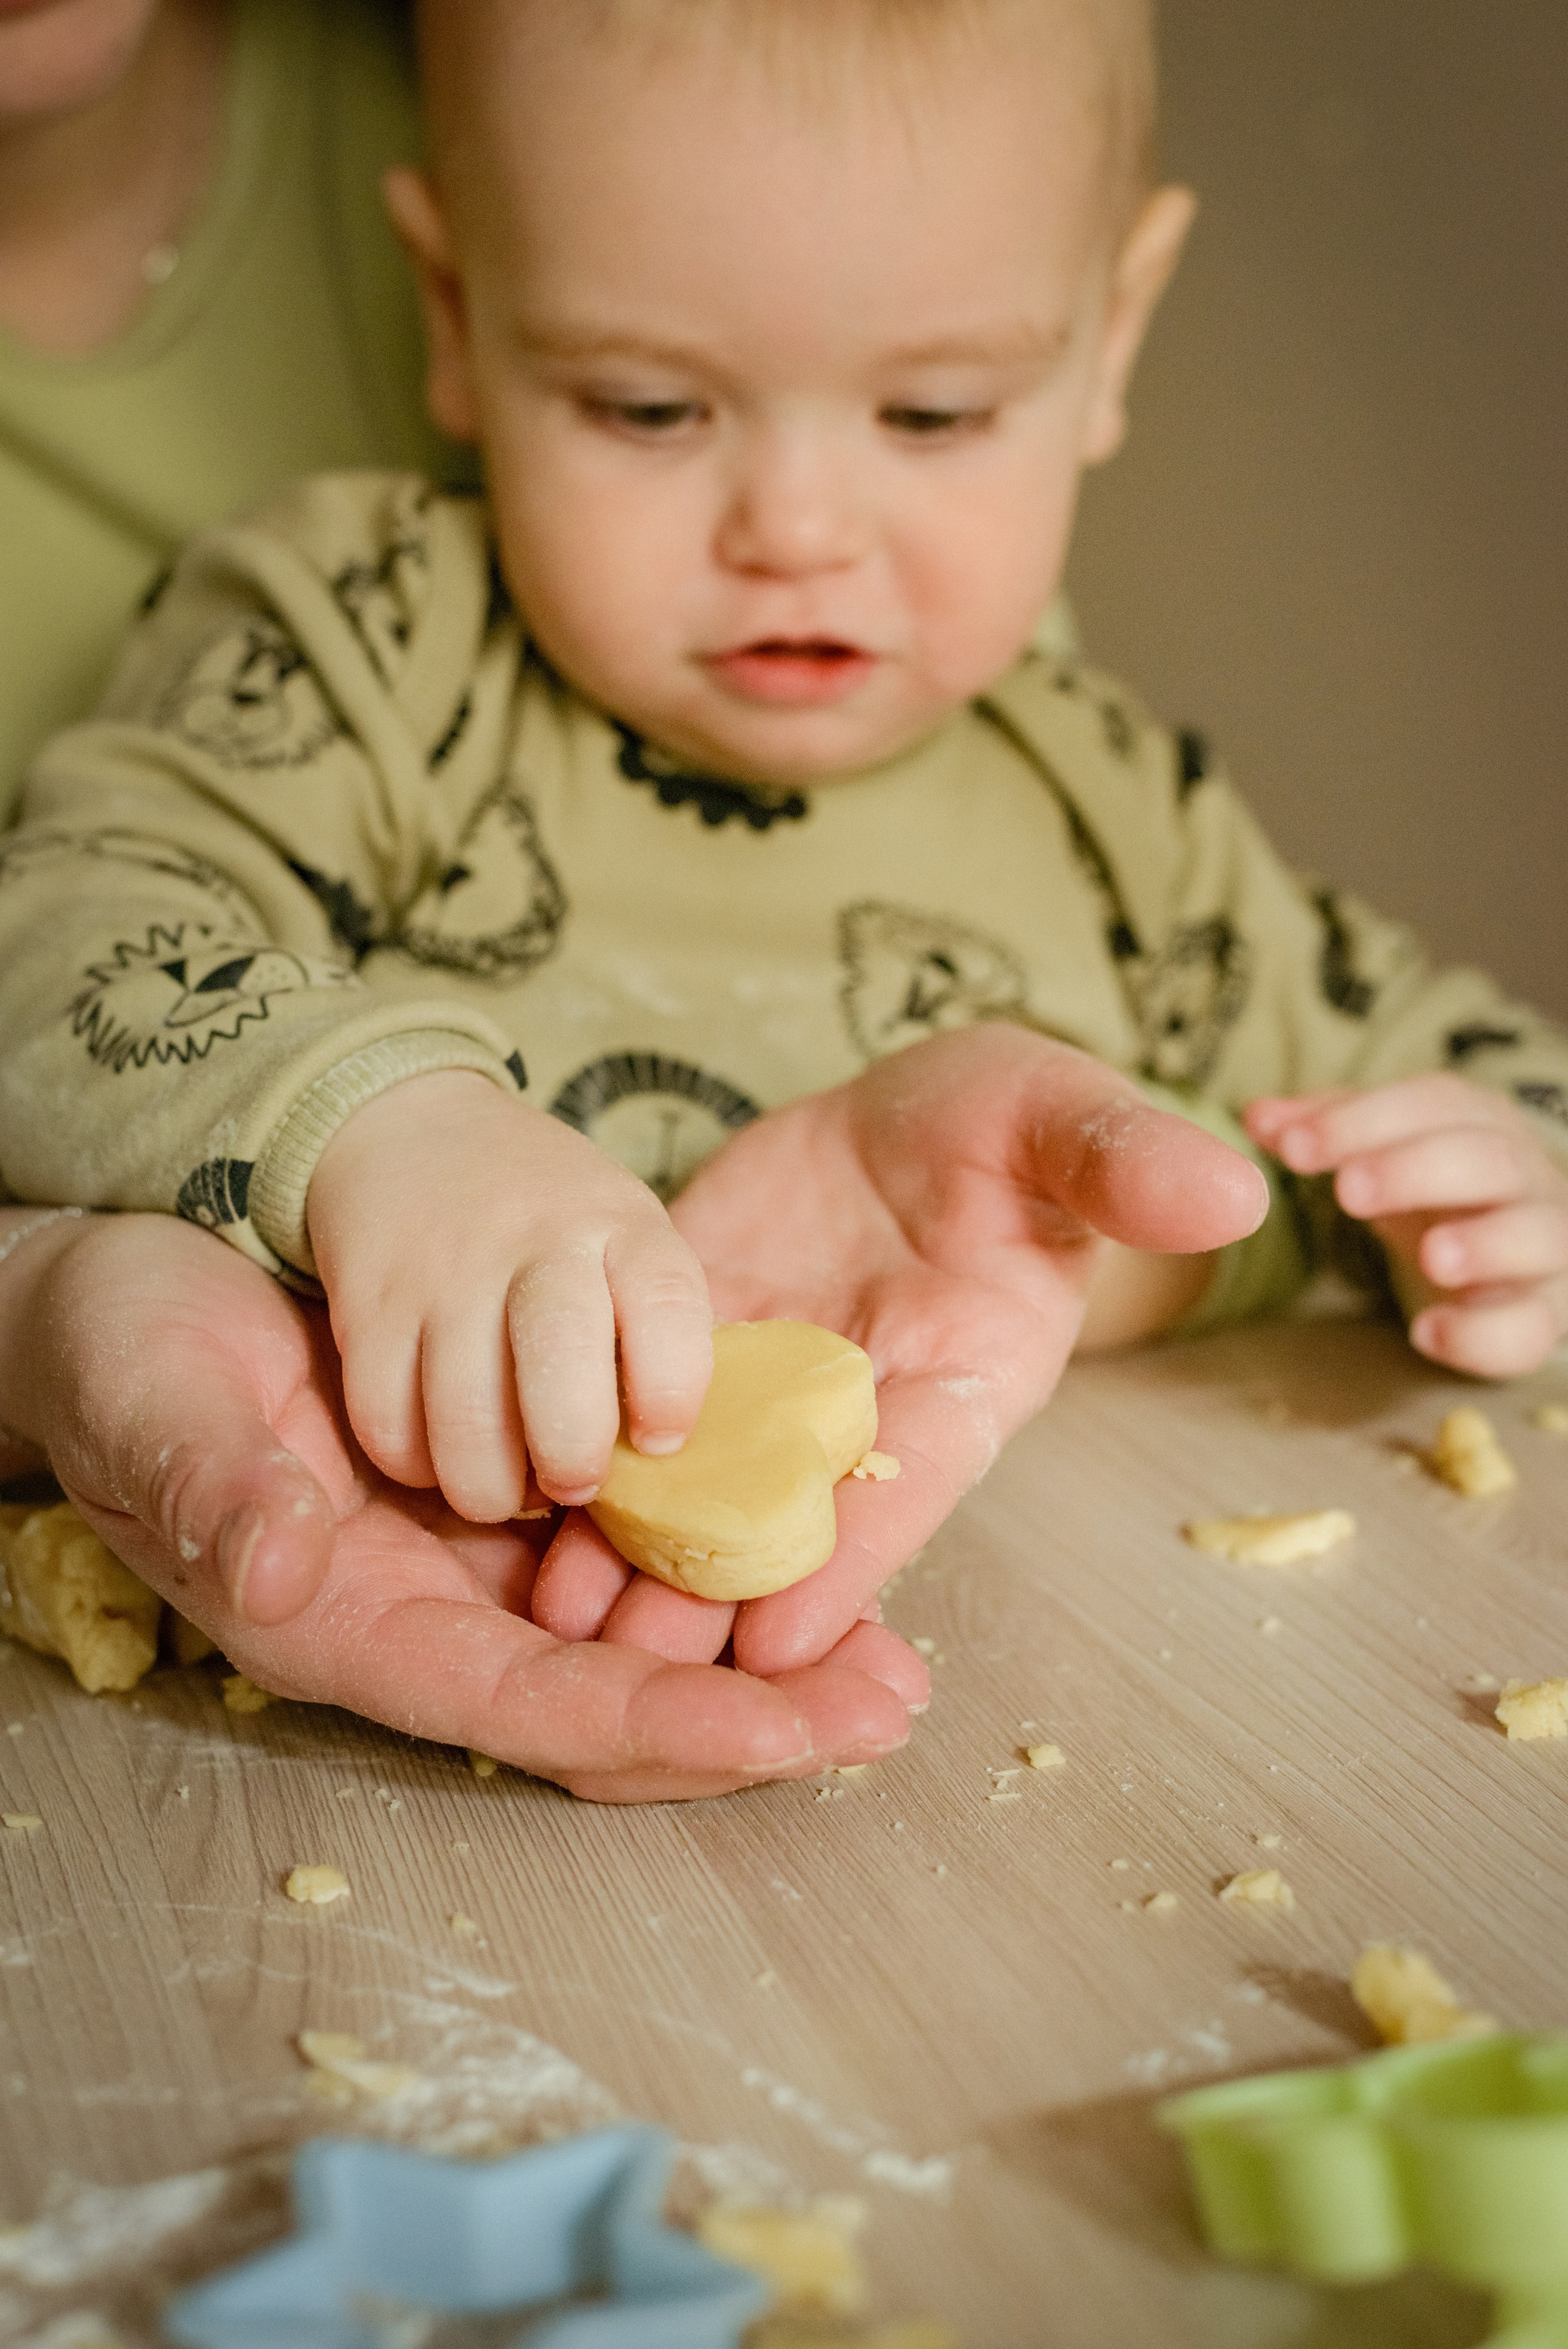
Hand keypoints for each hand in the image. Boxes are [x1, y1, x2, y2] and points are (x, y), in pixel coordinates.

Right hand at [0, 1212, 915, 1800]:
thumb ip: (211, 1491)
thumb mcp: (155, 1407)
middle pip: (614, 1706)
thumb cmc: (126, 1358)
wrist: (135, 1294)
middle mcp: (437, 1614)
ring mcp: (481, 1560)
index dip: (654, 1729)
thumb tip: (275, 1574)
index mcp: (356, 1625)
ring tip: (900, 1667)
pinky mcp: (512, 1494)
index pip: (526, 1710)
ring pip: (645, 1643)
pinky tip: (817, 1545)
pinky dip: (726, 1562)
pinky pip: (637, 1553)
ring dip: (769, 1657)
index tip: (781, 1734)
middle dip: (755, 1719)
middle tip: (896, 1707)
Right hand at [307, 1071, 713, 1518]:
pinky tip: (442, 1456)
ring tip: (509, 1487)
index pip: (667, 1302)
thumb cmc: (544, 1215)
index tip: (659, 1441)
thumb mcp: (619, 1232)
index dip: (673, 1391)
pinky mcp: (366, 1309)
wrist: (413, 1133)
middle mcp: (533, 1240)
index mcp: (618, 1224)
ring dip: (491, 1486)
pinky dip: (417, 1466)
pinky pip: (386, 1423)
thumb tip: (658, 1455)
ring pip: (463, 1417)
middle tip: (574, 1482)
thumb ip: (645, 1324)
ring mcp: (443, 1273)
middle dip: (573, 1454)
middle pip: (560, 1360)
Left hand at [529, 1026, 1268, 1673]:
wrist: (897, 1122)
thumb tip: (1233, 1184)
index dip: (855, 1558)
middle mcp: (870, 1421)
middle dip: (728, 1614)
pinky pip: (647, 1450)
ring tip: (560, 1638)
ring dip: (647, 1580)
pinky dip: (598, 1503)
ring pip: (713, 1512)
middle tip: (638, 1685)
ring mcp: (776, 1406)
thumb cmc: (999, 1120)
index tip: (783, 1634)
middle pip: (801, 1534)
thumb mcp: (1055, 1111)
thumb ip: (1123, 1154)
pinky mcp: (697, 1375)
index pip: (916, 1483)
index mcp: (970, 1379)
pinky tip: (528, 1546)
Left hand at [1247, 1075, 1567, 1376]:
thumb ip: (1329, 1132)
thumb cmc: (1444, 1194)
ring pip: (1535, 1236)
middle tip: (1348, 1191)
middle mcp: (1525, 1179)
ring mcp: (1545, 1248)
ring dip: (1485, 1243)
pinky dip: (1481, 1333)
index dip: (1364, 1120)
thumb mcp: (1389, 1154)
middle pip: (1488, 1160)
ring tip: (1432, 1255)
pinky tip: (1427, 1334)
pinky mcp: (1545, 1315)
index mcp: (1483, 1125)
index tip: (1293, 1147)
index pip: (1434, 1103)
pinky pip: (1529, 1327)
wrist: (1520, 1260)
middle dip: (1417, 1170)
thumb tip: (1256, 1117)